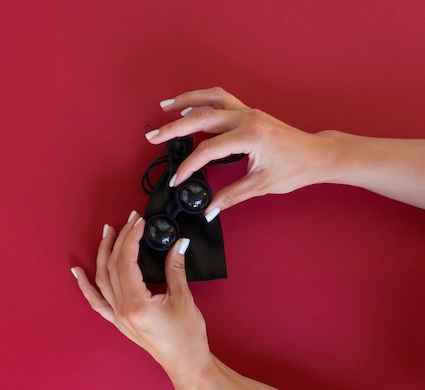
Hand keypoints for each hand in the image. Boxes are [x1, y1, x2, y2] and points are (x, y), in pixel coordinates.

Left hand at [72, 211, 214, 388]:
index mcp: (137, 304)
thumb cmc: (187, 336)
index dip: (132, 238)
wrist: (186, 364)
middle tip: (130, 220)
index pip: (127, 262)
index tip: (140, 222)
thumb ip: (176, 269)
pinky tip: (77, 271)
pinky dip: (85, 285)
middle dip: (121, 239)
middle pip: (113, 266)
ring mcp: (117, 316)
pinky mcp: (118, 321)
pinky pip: (96, 301)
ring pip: (102, 279)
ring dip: (103, 253)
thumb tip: (178, 242)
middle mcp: (122, 310)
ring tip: (108, 232)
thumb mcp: (184, 299)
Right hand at [148, 87, 334, 213]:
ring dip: (185, 102)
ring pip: (210, 98)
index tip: (177, 180)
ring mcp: (247, 111)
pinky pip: (220, 99)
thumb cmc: (296, 168)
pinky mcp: (248, 112)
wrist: (318, 154)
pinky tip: (188, 107)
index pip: (208, 150)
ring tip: (164, 108)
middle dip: (173, 128)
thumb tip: (207, 210)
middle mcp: (246, 118)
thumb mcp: (261, 185)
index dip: (189, 166)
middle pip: (201, 118)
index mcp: (250, 136)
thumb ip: (230, 197)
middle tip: (152, 137)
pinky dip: (201, 100)